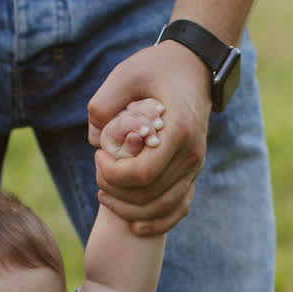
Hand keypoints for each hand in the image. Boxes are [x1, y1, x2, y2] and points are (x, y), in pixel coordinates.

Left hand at [88, 41, 212, 235]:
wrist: (195, 66)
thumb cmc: (158, 67)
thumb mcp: (126, 74)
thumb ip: (104, 104)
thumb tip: (96, 139)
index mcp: (178, 130)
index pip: (143, 173)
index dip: (113, 174)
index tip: (98, 156)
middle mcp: (192, 153)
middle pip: (151, 196)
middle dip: (116, 192)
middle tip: (97, 172)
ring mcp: (196, 166)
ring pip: (164, 208)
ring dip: (131, 211)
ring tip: (105, 195)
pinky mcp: (193, 172)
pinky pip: (179, 208)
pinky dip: (158, 223)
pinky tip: (134, 225)